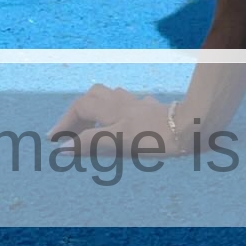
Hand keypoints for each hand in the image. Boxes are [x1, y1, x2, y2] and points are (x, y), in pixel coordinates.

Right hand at [48, 84, 187, 157]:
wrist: (191, 127)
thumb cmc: (155, 136)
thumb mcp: (118, 141)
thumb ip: (90, 143)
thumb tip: (61, 149)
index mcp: (113, 108)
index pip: (81, 107)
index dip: (65, 122)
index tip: (53, 140)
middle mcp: (125, 102)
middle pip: (95, 96)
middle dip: (79, 112)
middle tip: (70, 134)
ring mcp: (140, 105)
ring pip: (114, 98)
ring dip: (99, 110)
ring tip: (92, 127)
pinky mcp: (155, 111)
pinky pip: (133, 106)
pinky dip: (121, 114)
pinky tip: (127, 122)